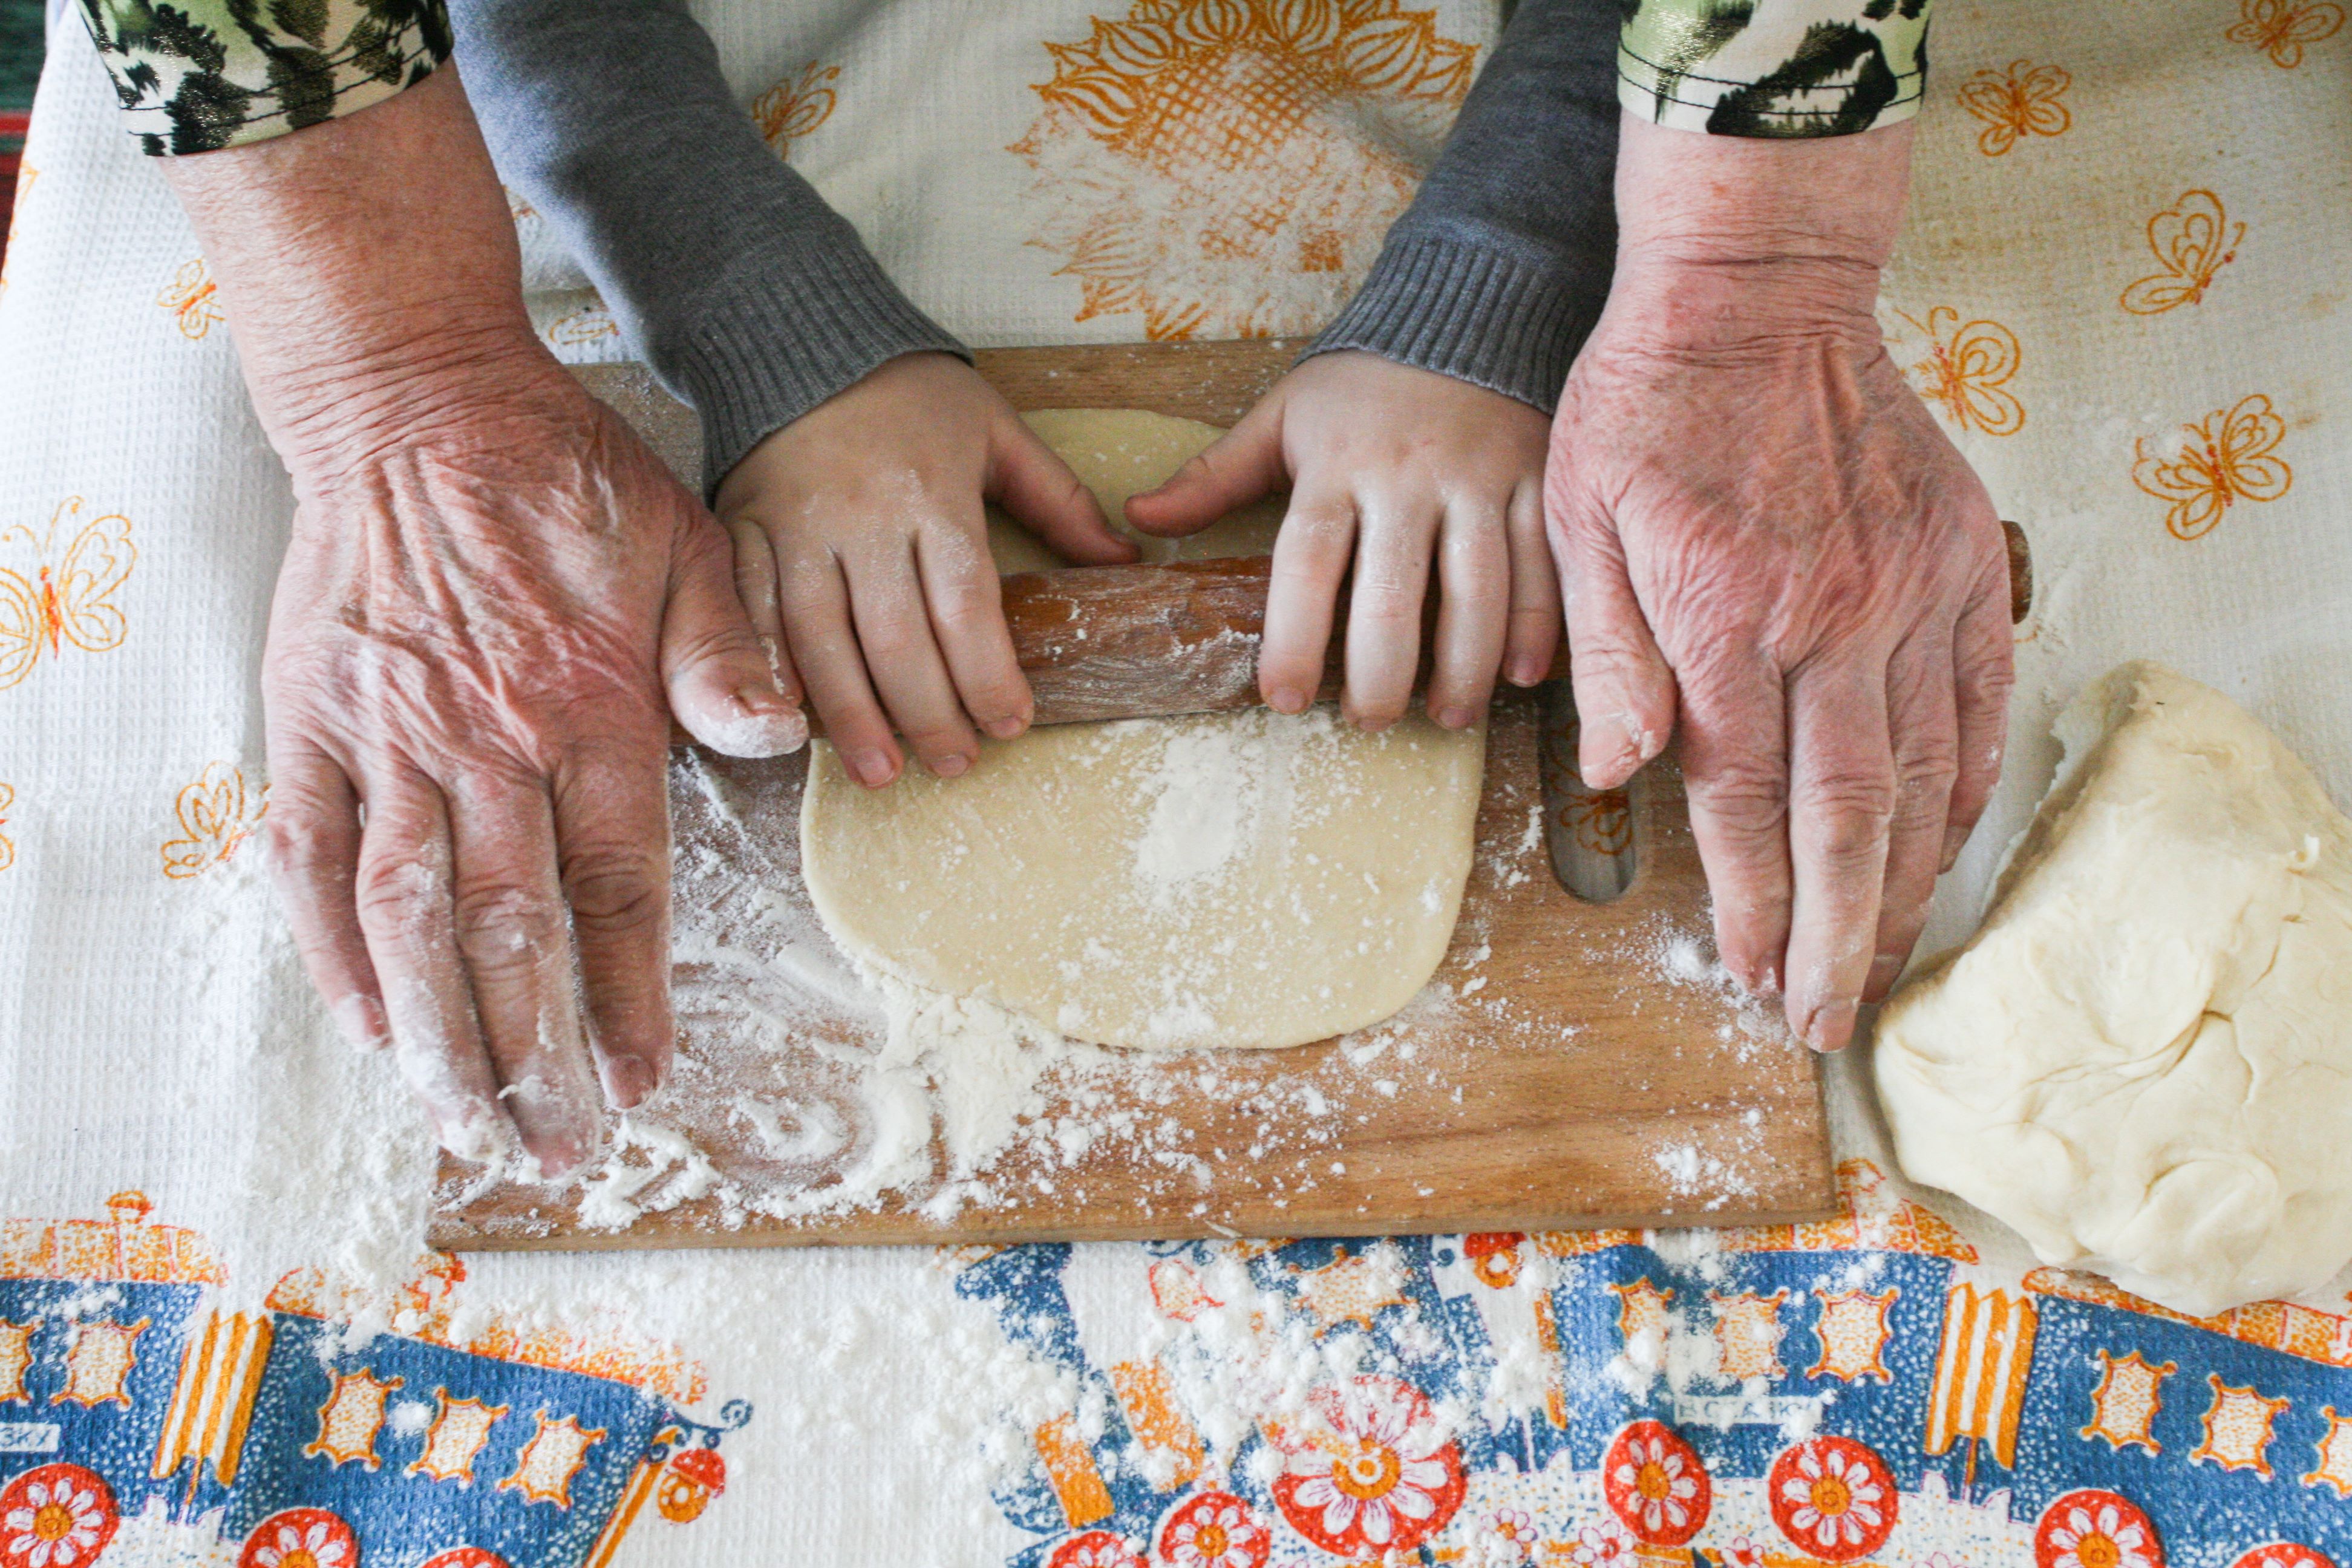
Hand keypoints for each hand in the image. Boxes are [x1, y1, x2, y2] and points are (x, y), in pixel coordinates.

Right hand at [165, 69, 798, 1174]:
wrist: (417, 400)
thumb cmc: (564, 478)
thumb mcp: (688, 544)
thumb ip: (730, 655)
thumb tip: (780, 741)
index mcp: (589, 708)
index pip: (616, 885)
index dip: (630, 993)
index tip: (644, 1076)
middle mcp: (486, 741)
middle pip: (512, 931)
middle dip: (538, 1055)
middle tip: (561, 1149)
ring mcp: (387, 737)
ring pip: (409, 918)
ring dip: (438, 1034)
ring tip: (467, 1125)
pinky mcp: (309, 722)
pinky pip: (310, 858)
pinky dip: (332, 950)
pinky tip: (367, 1028)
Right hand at [716, 353, 1137, 785]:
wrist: (801, 339)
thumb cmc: (910, 393)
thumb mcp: (997, 430)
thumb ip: (1059, 500)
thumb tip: (1126, 562)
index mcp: (932, 493)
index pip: (965, 604)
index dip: (989, 675)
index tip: (1011, 724)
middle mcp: (863, 517)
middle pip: (896, 639)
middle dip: (929, 714)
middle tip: (956, 764)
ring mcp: (797, 528)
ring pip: (821, 640)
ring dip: (853, 717)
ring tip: (882, 772)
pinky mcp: (744, 531)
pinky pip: (753, 613)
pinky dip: (773, 673)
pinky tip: (795, 726)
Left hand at [1127, 351, 1555, 729]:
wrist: (1466, 304)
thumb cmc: (1362, 380)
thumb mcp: (1282, 414)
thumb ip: (1215, 475)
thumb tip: (1140, 516)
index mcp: (1335, 465)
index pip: (1307, 564)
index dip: (1293, 639)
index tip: (1282, 699)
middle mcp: (1406, 477)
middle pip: (1391, 596)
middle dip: (1380, 675)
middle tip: (1368, 721)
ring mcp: (1478, 478)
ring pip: (1476, 590)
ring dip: (1462, 666)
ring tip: (1446, 715)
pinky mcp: (1536, 478)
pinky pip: (1540, 561)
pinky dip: (1538, 623)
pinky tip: (1521, 675)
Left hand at [1550, 117, 2013, 1051]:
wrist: (1757, 287)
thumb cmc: (1646, 403)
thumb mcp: (1579, 521)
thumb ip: (1609, 656)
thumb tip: (1620, 776)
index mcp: (1726, 621)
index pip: (1744, 804)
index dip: (1750, 906)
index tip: (1750, 976)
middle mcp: (1831, 621)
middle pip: (1845, 817)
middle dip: (1836, 935)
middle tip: (1826, 1018)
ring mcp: (1909, 591)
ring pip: (1922, 775)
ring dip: (1904, 881)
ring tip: (1885, 959)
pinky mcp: (1960, 558)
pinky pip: (1979, 695)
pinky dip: (1967, 779)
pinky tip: (1947, 840)